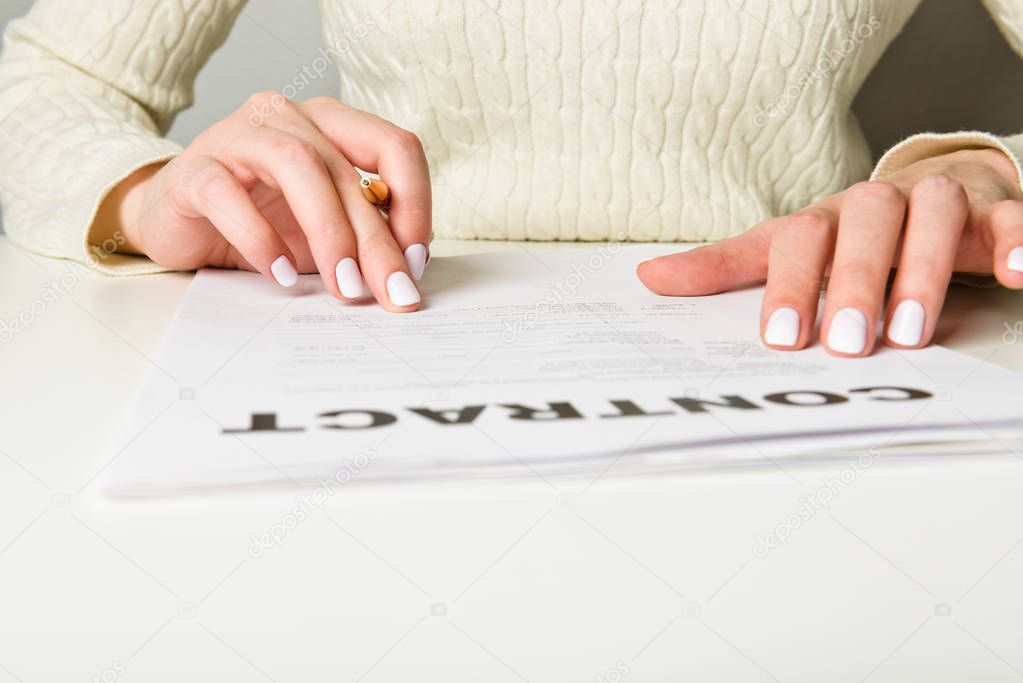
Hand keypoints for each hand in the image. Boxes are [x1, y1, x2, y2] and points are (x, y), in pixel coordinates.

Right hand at [93, 93, 430, 311]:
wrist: (174, 222)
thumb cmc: (259, 220)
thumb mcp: (323, 230)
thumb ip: (363, 237)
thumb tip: (407, 273)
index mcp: (331, 125)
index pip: (394, 147)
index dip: (416, 204)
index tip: (416, 261)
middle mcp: (289, 118)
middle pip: (348, 171)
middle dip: (377, 241)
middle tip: (392, 293)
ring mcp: (239, 136)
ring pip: (298, 166)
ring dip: (329, 233)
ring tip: (344, 287)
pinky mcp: (195, 169)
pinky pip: (229, 195)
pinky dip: (260, 238)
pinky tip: (281, 275)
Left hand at [637, 148, 1022, 355]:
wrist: (922, 191)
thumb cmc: (845, 235)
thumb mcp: (782, 251)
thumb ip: (724, 268)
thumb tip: (649, 278)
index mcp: (823, 218)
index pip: (799, 241)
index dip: (789, 286)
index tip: (781, 338)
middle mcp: (876, 205)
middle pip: (865, 228)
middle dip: (856, 284)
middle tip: (850, 342)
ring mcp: (935, 203)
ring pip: (931, 219)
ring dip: (922, 271)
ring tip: (912, 331)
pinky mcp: (990, 210)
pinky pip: (1008, 218)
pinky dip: (1014, 240)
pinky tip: (1015, 272)